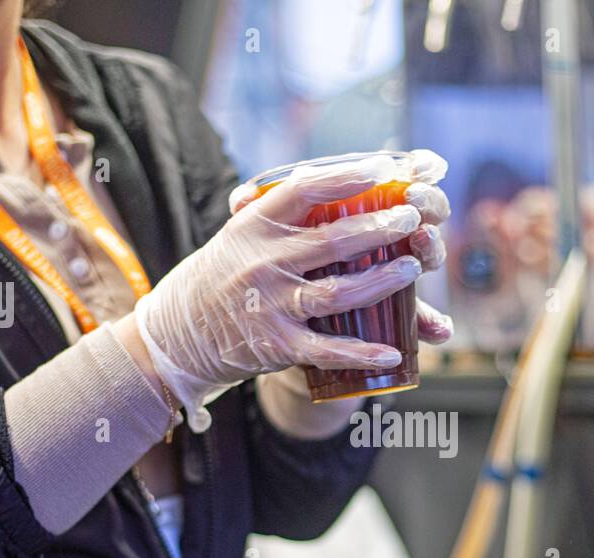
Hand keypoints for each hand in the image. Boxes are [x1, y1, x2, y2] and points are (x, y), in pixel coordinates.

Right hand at [136, 150, 451, 429]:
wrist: (181, 330)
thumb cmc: (225, 274)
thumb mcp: (241, 233)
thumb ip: (278, 210)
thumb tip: (320, 170)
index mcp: (255, 225)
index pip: (304, 190)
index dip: (348, 176)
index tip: (385, 167)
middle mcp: (262, 262)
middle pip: (332, 241)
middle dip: (380, 227)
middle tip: (413, 217)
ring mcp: (270, 305)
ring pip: (337, 292)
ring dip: (381, 280)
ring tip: (412, 268)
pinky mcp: (278, 344)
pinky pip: (328, 349)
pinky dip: (363, 354)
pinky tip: (394, 353)